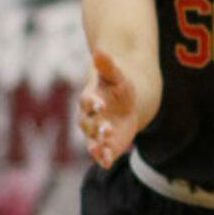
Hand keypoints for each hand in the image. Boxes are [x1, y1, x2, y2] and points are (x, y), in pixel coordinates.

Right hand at [77, 48, 140, 168]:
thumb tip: (100, 51)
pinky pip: (101, 152)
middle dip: (97, 128)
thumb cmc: (118, 86)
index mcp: (90, 98)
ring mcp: (96, 132)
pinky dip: (102, 158)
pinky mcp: (105, 144)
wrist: (126, 102)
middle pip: (89, 124)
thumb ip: (108, 66)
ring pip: (92, 140)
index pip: (88, 101)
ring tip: (101, 151)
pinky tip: (106, 163)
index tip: (101, 104)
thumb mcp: (116, 75)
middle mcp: (89, 117)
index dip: (93, 103)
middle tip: (106, 131)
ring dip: (96, 146)